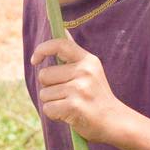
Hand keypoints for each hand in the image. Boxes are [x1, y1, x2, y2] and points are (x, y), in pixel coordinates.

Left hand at [30, 29, 122, 144]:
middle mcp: (84, 72)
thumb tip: (61, 28)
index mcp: (88, 60)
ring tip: (70, 105)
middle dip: (49, 87)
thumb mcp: (91, 70)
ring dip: (52, 102)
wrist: (114, 121)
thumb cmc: (97, 96)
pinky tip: (69, 115)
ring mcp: (79, 89)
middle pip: (44, 75)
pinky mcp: (74, 106)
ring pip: (44, 93)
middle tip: (67, 94)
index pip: (60, 44)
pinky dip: (54, 115)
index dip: (42, 49)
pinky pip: (48, 108)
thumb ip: (73, 53)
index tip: (35, 60)